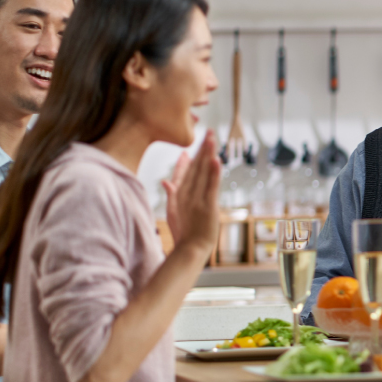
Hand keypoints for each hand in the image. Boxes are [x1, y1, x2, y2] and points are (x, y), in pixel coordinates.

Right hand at [165, 131, 220, 255]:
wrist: (190, 250)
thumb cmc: (184, 233)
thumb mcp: (173, 212)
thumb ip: (171, 194)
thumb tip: (165, 180)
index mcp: (179, 196)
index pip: (184, 173)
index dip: (188, 158)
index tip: (190, 147)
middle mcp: (187, 194)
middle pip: (195, 168)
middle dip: (201, 149)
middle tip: (207, 132)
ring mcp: (197, 199)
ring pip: (202, 172)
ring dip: (207, 154)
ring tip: (212, 138)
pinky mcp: (208, 206)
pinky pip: (211, 186)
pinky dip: (213, 173)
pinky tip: (215, 160)